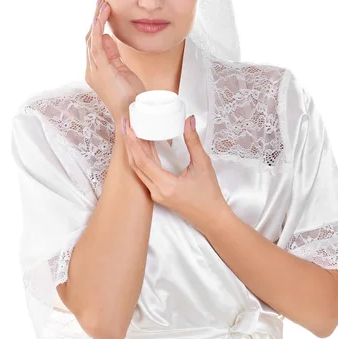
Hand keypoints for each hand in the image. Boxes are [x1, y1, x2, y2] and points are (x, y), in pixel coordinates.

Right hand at [85, 0, 145, 121]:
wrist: (131, 116)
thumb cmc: (130, 98)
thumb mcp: (123, 71)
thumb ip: (114, 55)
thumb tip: (109, 37)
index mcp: (96, 70)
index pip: (93, 43)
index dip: (97, 25)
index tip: (104, 9)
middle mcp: (91, 70)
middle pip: (89, 38)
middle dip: (95, 18)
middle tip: (101, 1)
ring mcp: (94, 71)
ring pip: (91, 39)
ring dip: (96, 20)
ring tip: (102, 4)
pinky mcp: (101, 72)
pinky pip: (96, 46)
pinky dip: (97, 30)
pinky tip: (101, 17)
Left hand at [121, 114, 230, 233]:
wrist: (211, 217)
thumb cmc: (209, 194)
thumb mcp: (203, 164)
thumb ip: (193, 141)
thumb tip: (188, 120)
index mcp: (165, 185)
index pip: (142, 161)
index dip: (134, 143)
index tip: (129, 127)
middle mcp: (156, 191)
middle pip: (135, 165)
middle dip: (129, 143)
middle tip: (126, 124)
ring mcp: (155, 194)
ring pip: (138, 170)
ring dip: (134, 150)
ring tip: (132, 131)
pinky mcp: (158, 193)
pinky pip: (145, 174)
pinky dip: (142, 158)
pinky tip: (143, 146)